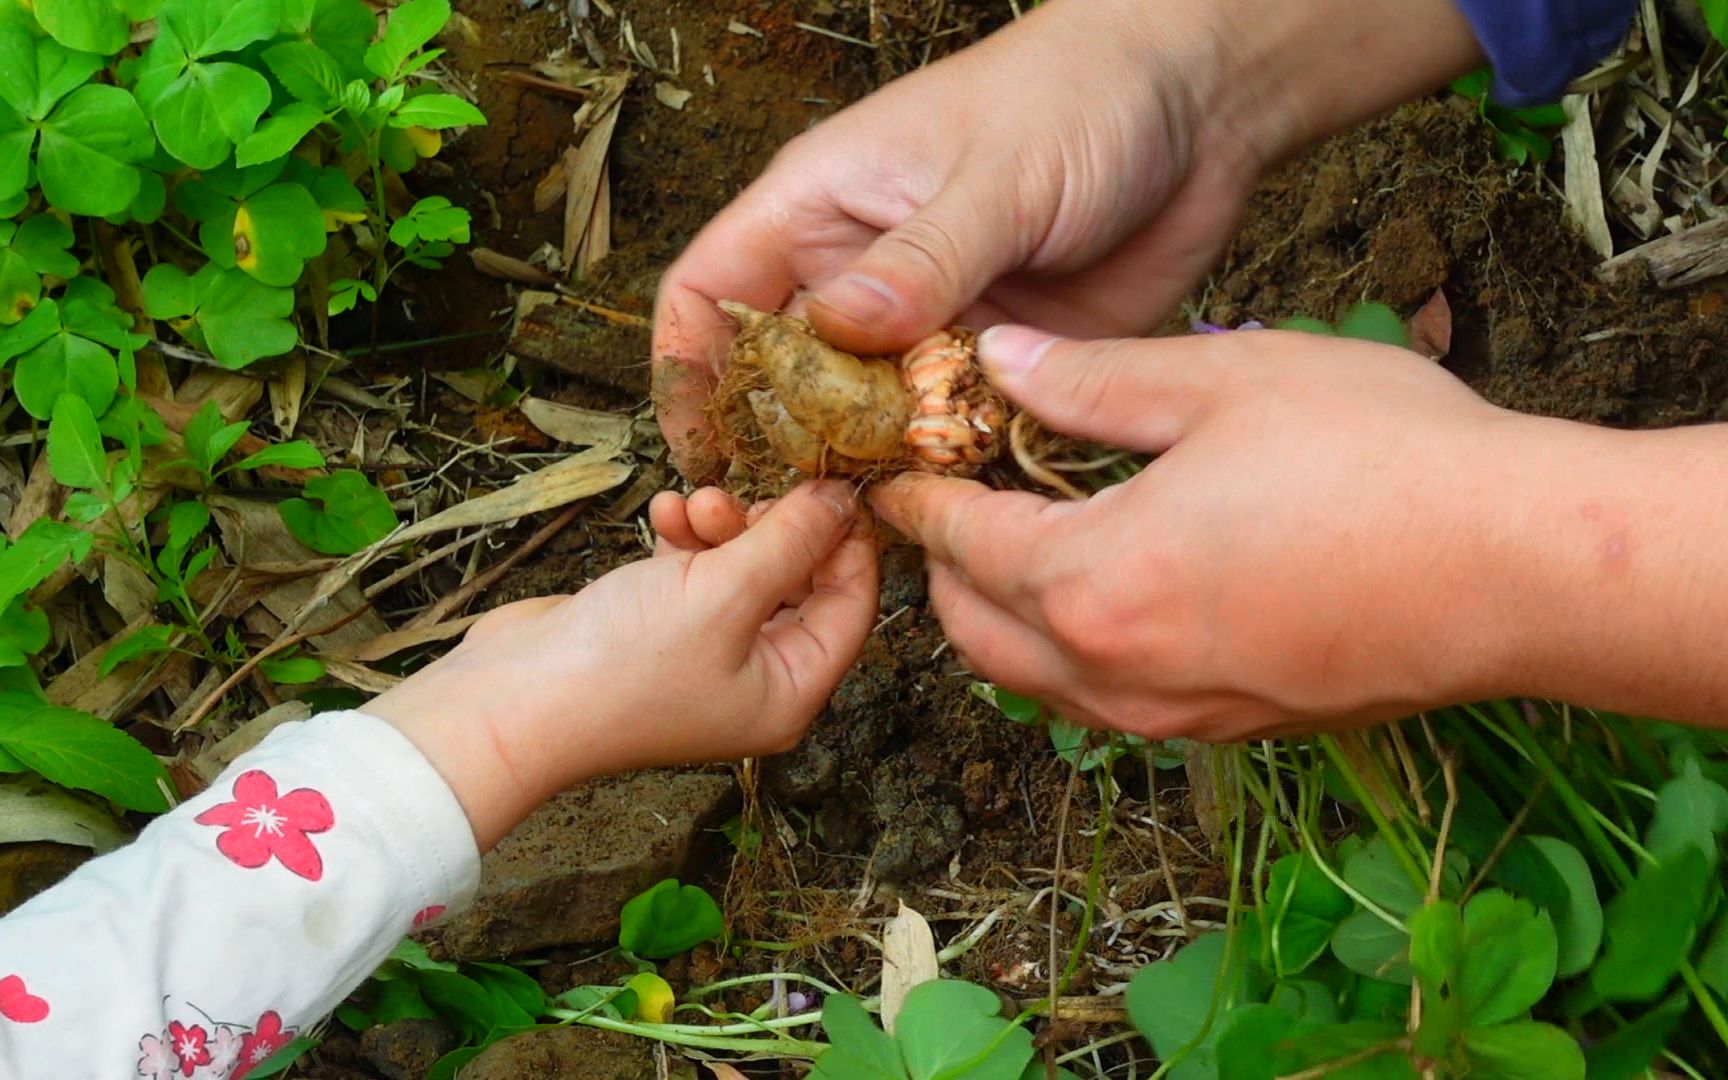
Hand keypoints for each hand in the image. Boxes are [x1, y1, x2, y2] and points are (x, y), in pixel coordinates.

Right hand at [370, 480, 878, 847]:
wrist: (512, 701)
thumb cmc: (623, 667)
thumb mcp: (725, 593)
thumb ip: (791, 540)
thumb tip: (843, 499)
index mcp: (790, 691)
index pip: (851, 606)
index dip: (847, 543)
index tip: (834, 484)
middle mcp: (755, 678)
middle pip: (797, 582)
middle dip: (772, 529)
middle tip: (746, 496)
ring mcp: (704, 653)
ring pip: (742, 568)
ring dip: (721, 526)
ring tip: (691, 504)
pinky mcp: (657, 626)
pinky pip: (693, 571)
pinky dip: (682, 540)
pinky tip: (661, 515)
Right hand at [651, 0, 1483, 479]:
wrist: (1198, 107)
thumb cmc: (1075, 96)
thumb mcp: (993, 175)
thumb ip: (920, 260)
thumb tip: (841, 331)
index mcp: (818, 209)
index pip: (710, 294)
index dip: (690, 371)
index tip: (703, 451)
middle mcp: (859, 277)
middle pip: (780, 379)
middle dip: (778, 448)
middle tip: (789, 518)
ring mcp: (925, 328)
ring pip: (864, 421)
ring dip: (865, 472)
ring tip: (868, 527)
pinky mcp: (992, 366)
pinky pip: (946, 435)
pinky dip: (943, 473)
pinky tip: (950, 511)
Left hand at [870, 325, 1542, 740]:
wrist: (1524, 570)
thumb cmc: (1385, 460)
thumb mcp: (1226, 381)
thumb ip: (1093, 379)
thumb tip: (999, 361)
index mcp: (1093, 582)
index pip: (959, 545)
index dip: (917, 499)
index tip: (895, 469)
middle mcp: (1117, 673)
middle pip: (973, 633)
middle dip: (945, 567)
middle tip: (960, 496)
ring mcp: (1176, 716)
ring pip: (1036, 681)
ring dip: (1006, 616)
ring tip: (1029, 538)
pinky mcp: (1233, 731)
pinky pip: (1110, 703)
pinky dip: (1075, 652)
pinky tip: (1118, 586)